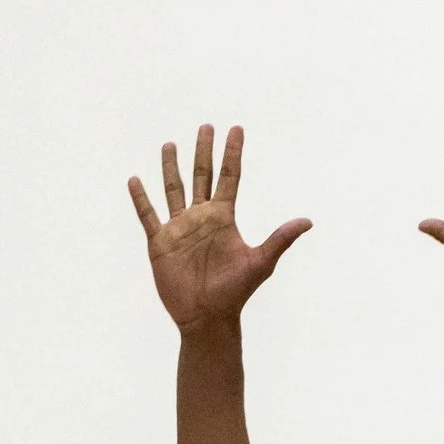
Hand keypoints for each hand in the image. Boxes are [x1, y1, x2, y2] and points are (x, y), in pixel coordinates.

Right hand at [127, 125, 309, 332]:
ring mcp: (179, 229)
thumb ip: (280, 239)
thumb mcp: (260, 263)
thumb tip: (308, 221)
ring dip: (170, 168)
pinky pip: (148, 215)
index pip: (229, 177)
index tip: (236, 129)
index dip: (232, 153)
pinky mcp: (160, 243)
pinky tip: (135, 180)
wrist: (206, 317)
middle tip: (206, 126)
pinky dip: (140, 198)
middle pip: (201, 176)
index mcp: (224, 218)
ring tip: (169, 145)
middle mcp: (201, 218)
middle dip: (203, 151)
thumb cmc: (235, 292)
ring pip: (173, 190)